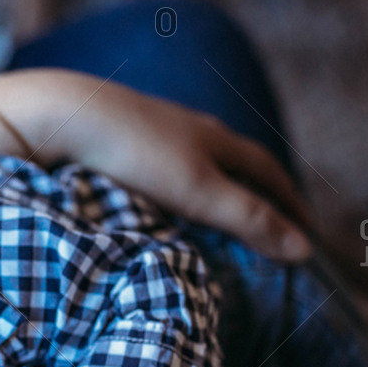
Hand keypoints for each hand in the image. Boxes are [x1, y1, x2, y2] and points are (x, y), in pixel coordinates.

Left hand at [0, 68, 311, 261]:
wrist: (62, 115)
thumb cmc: (135, 152)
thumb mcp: (199, 192)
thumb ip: (249, 220)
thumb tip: (305, 251)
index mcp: (214, 136)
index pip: (266, 169)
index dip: (288, 199)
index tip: (305, 227)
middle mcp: (186, 126)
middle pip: (232, 160)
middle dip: (253, 189)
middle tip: (266, 218)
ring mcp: (147, 129)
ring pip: (191, 159)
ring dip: (209, 186)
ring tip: (213, 214)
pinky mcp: (110, 139)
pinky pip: (152, 165)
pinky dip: (167, 186)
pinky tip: (152, 200)